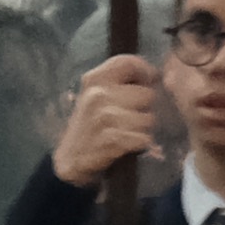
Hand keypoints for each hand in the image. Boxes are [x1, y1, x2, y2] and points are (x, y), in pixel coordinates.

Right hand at [53, 54, 166, 188]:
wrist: (70, 161)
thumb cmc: (89, 126)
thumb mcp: (95, 97)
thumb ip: (118, 82)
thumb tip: (154, 74)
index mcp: (94, 80)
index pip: (128, 63)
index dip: (145, 71)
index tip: (150, 81)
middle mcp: (98, 94)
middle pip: (146, 94)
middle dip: (144, 108)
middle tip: (131, 118)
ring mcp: (104, 117)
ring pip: (148, 118)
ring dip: (142, 129)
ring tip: (126, 133)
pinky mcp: (111, 139)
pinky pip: (143, 138)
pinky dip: (139, 144)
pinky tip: (126, 145)